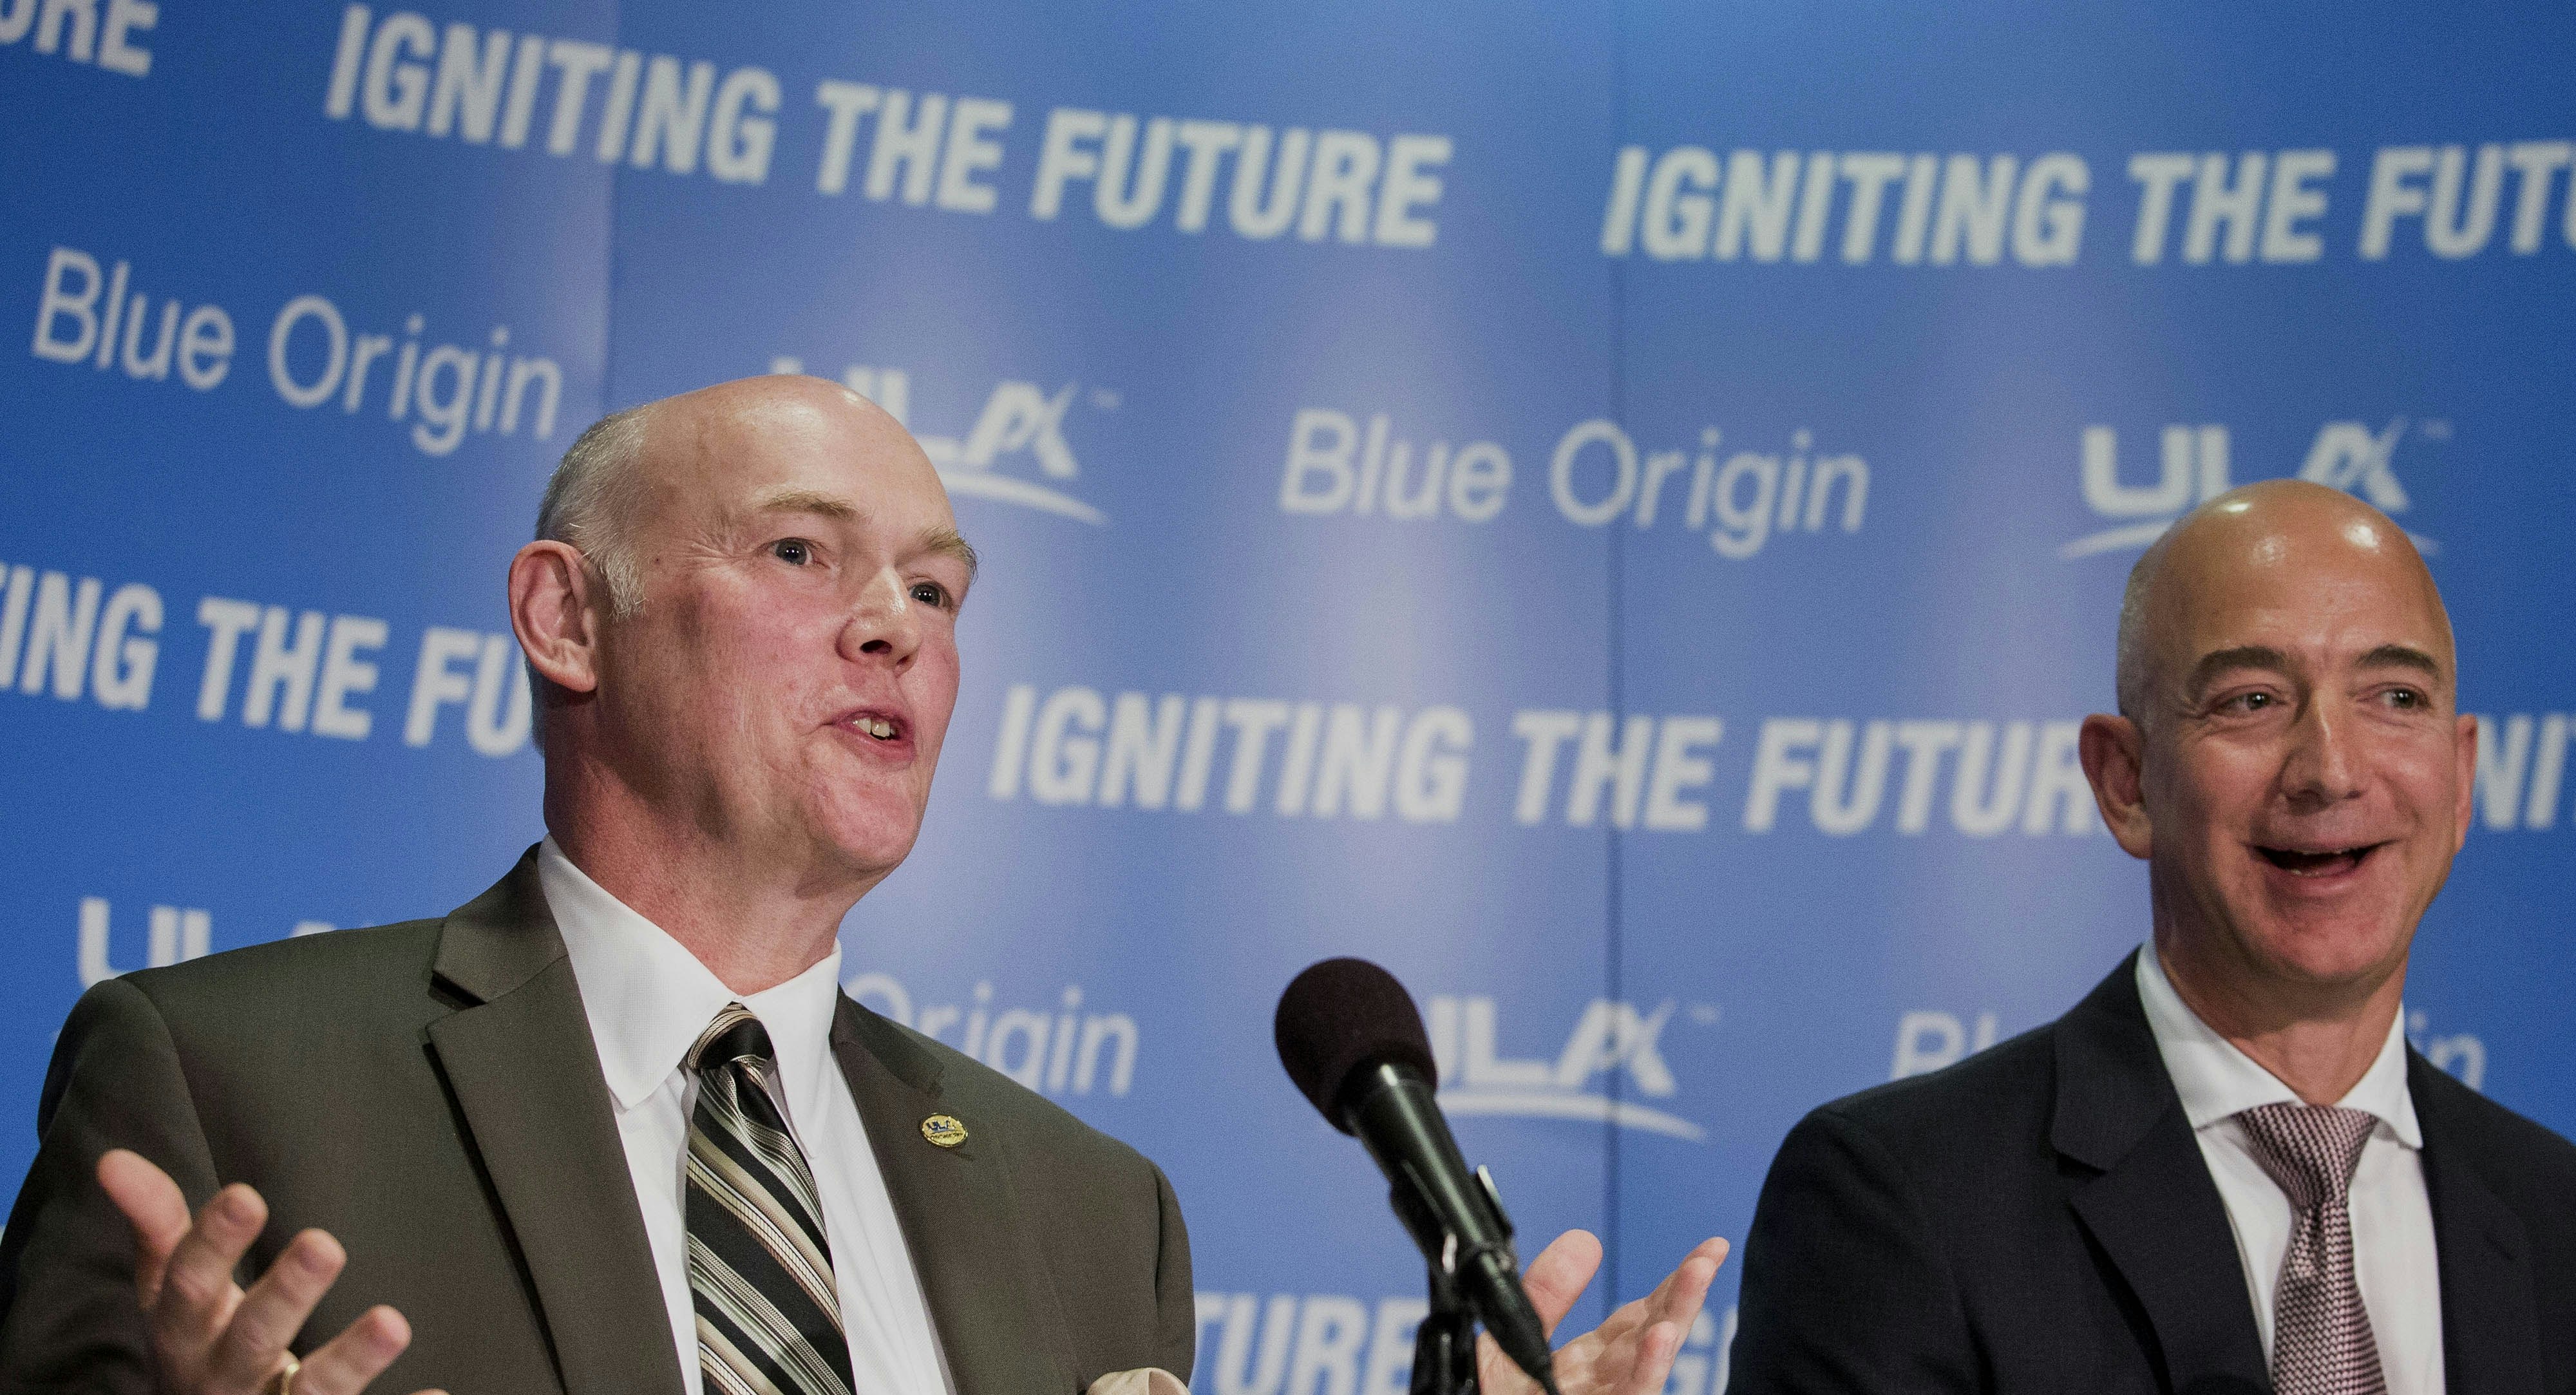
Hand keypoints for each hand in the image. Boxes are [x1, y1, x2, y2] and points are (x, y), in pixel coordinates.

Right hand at [96, 1149, 436, 1394]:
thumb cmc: (197, 1340)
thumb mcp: (169, 1287)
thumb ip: (156, 1224)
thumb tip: (113, 1159)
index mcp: (184, 1332)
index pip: (189, 1284)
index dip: (213, 1243)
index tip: (245, 1195)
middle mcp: (222, 1376)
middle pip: (252, 1336)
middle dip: (285, 1294)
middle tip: (325, 1244)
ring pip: (309, 1391)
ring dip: (351, 1360)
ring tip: (393, 1322)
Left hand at [1476, 1231, 1728, 1394]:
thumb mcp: (1513, 1339)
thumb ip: (1546, 1295)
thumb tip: (1584, 1241)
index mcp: (1590, 1361)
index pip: (1641, 1316)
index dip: (1672, 1282)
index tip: (1705, 1250)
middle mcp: (1606, 1381)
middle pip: (1655, 1331)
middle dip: (1685, 1292)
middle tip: (1712, 1252)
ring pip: (1652, 1361)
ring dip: (1676, 1317)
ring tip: (1697, 1275)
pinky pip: (1632, 1394)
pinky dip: (1648, 1367)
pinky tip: (1662, 1337)